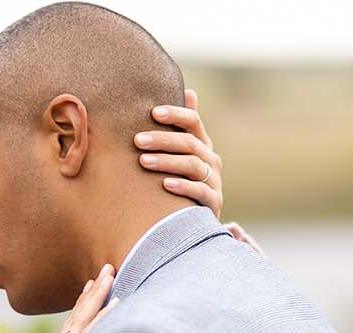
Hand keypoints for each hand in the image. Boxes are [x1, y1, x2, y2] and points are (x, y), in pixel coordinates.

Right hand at [0, 263, 117, 332]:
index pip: (70, 330)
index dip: (81, 308)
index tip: (90, 288)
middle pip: (77, 317)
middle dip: (92, 293)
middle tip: (105, 269)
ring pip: (84, 319)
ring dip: (98, 295)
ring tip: (111, 273)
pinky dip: (103, 317)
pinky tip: (116, 303)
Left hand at [137, 89, 262, 253]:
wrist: (194, 220)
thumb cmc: (180, 180)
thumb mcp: (181, 154)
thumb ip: (181, 127)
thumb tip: (190, 91)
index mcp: (202, 144)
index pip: (193, 122)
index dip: (176, 114)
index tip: (153, 112)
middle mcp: (211, 160)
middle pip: (190, 143)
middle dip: (163, 140)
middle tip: (137, 140)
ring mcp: (214, 181)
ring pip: (192, 165)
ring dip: (167, 161)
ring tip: (143, 161)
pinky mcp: (213, 202)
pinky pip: (200, 191)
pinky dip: (182, 187)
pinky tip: (164, 184)